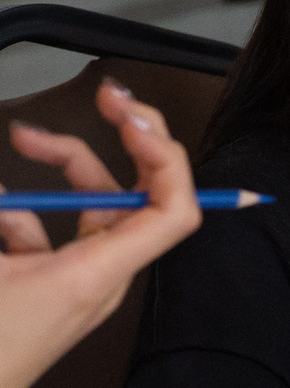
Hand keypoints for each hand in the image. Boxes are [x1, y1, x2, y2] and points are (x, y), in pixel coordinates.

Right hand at [0, 79, 202, 387]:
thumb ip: (3, 217)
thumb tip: (4, 193)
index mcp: (97, 274)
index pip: (174, 208)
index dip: (163, 153)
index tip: (126, 113)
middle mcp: (101, 279)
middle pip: (133, 194)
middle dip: (114, 141)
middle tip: (99, 94)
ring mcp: (78, 286)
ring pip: (89, 209)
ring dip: (57, 171)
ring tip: (18, 141)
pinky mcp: (51, 292)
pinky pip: (51, 238)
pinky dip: (22, 215)